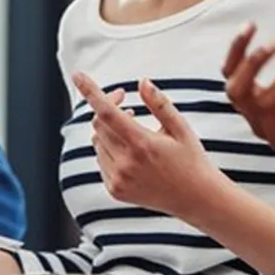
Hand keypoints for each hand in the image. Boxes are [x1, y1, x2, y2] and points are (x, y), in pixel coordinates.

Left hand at [72, 73, 229, 218]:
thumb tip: (141, 82)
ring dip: (108, 129)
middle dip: (107, 107)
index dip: (90, 91)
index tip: (78, 75)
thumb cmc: (191, 159)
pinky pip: (101, 160)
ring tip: (131, 127)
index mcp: (142, 144)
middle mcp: (126, 163)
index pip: (107, 112)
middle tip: (124, 99)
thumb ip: (159, 103)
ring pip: (97, 142)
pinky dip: (108, 149)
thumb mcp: (180, 127)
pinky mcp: (115, 190)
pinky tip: (130, 150)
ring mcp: (119, 179)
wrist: (196, 200)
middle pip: (99, 124)